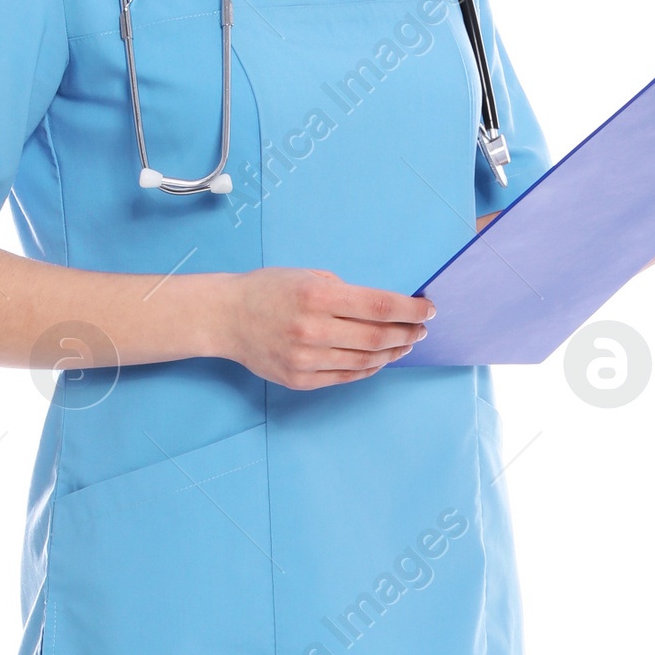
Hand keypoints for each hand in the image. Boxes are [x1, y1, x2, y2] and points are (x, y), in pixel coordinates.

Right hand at [210, 268, 433, 389]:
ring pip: (365, 361)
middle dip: (407, 333)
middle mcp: (312, 329)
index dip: (410, 310)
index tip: (428, 310)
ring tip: (404, 344)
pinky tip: (380, 359)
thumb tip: (387, 308)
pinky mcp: (300, 379)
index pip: (379, 306)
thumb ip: (346, 292)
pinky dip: (369, 369)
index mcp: (317, 296)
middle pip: (377, 338)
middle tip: (421, 330)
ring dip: (392, 353)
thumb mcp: (308, 275)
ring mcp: (306, 359)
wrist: (225, 317)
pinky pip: (346, 377)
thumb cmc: (268, 290)